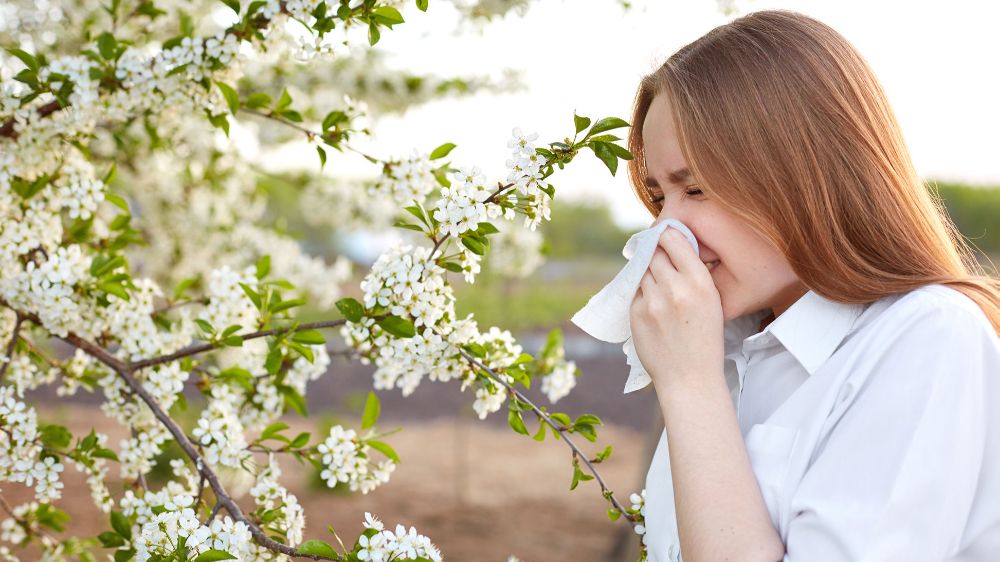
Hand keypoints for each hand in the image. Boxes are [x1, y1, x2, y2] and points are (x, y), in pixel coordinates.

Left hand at [629, 228, 723, 389]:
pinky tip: (653, 306)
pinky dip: (642, 293)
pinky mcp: (636, 313)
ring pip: (642, 271)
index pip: (674, 240)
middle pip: (655, 253)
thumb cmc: (704, 340)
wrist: (690, 378)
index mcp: (700, 282)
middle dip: (656, 254)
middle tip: (660, 260)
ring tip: (660, 288)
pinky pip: (635, 291)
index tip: (664, 235)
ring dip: (648, 274)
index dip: (666, 235)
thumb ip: (694, 275)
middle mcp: (675, 288)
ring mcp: (652, 301)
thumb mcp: (713, 302)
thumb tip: (673, 247)